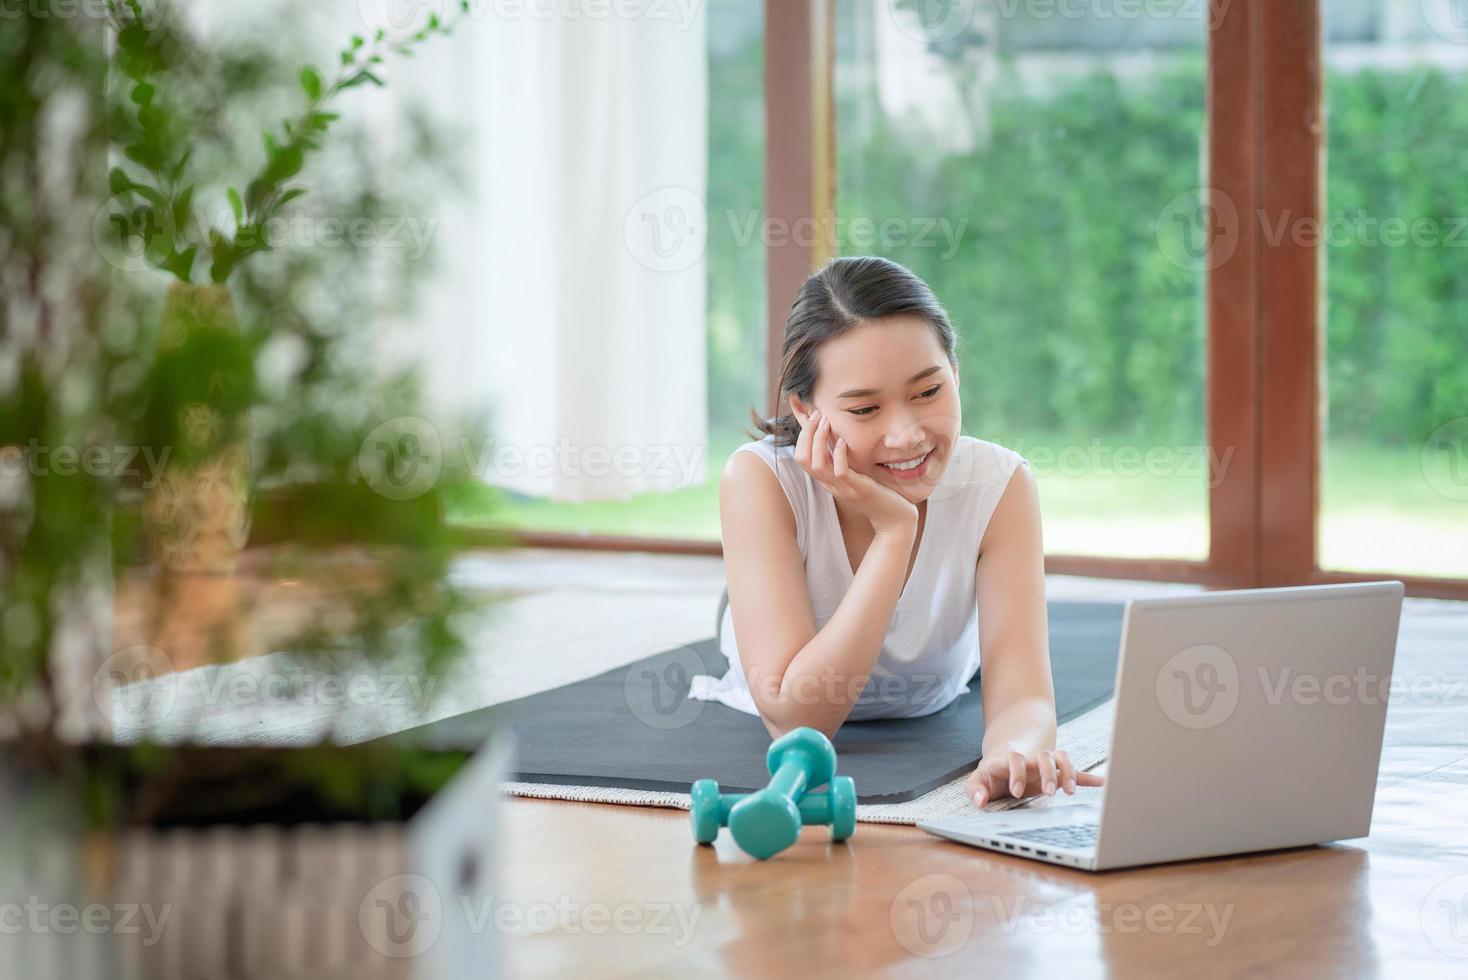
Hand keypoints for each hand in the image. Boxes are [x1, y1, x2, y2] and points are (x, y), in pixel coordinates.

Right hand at [792, 405, 917, 536]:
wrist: (894, 521)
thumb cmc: (877, 495)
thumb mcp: (856, 476)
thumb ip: (845, 462)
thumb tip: (838, 440)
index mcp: (827, 481)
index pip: (802, 458)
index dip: (803, 436)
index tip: (814, 418)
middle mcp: (830, 485)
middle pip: (804, 459)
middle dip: (807, 433)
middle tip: (817, 415)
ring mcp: (843, 489)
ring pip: (818, 464)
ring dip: (819, 439)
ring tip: (826, 422)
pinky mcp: (859, 490)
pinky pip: (841, 472)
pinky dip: (839, 454)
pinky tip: (844, 441)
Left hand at [965, 746, 1103, 808]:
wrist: (1003, 761)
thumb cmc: (991, 775)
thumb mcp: (977, 781)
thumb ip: (975, 790)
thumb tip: (980, 800)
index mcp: (1010, 760)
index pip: (1016, 759)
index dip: (1017, 773)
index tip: (1016, 792)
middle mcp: (1030, 759)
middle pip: (1044, 756)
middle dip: (1048, 773)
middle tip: (1048, 792)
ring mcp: (1044, 765)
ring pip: (1061, 758)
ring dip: (1068, 772)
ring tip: (1070, 792)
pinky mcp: (1054, 774)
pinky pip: (1074, 772)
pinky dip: (1087, 777)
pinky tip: (1101, 783)